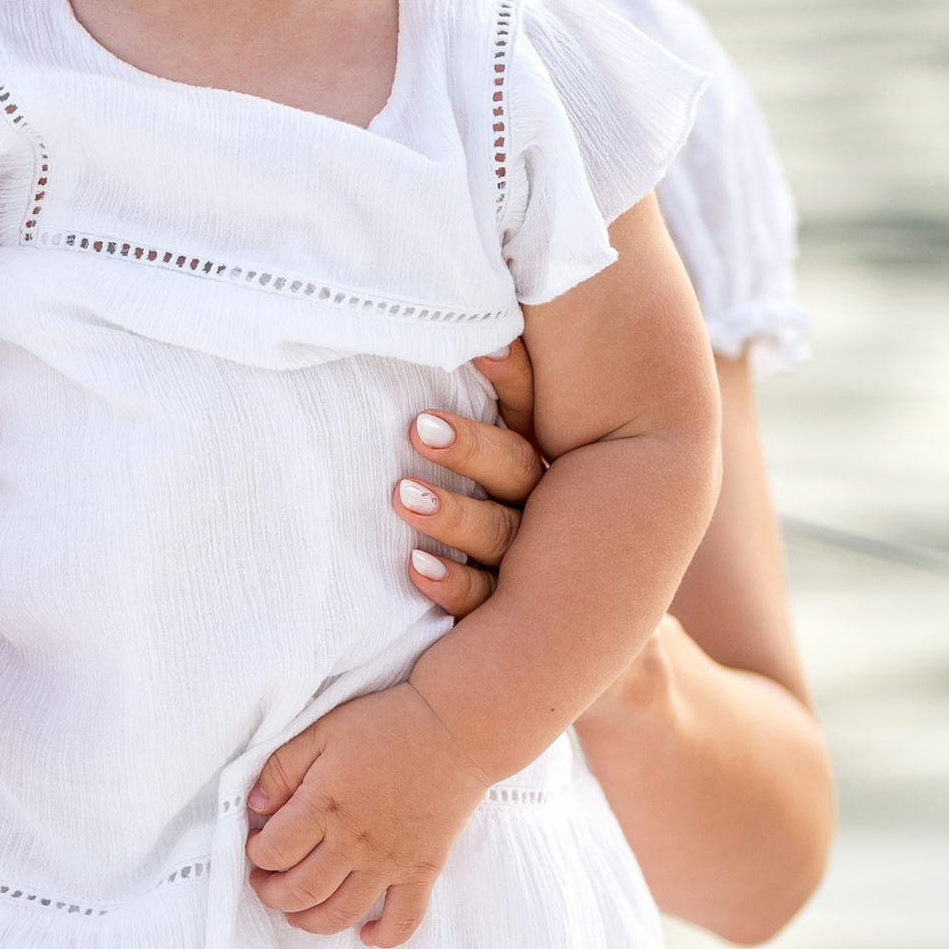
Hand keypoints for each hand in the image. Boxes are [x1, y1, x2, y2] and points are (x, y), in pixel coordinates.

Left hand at [242, 679, 489, 947]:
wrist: (457, 727)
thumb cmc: (388, 722)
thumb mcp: (323, 730)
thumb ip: (282, 768)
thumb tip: (254, 807)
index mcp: (323, 805)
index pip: (273, 852)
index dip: (255, 854)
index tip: (257, 844)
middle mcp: (353, 842)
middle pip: (299, 892)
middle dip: (272, 894)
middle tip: (266, 883)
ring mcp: (389, 862)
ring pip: (340, 914)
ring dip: (309, 921)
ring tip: (297, 911)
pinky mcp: (423, 870)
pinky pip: (403, 920)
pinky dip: (382, 937)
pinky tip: (365, 935)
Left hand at [396, 343, 543, 618]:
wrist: (514, 619)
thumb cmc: (470, 493)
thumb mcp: (480, 441)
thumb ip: (485, 389)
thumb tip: (470, 330)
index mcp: (543, 452)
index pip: (534, 410)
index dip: (513, 378)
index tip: (480, 351)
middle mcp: (545, 505)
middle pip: (518, 473)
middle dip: (471, 449)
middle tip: (419, 428)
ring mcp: (530, 561)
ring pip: (502, 537)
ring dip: (454, 515)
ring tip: (403, 496)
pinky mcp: (506, 611)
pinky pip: (485, 601)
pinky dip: (451, 582)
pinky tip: (416, 567)